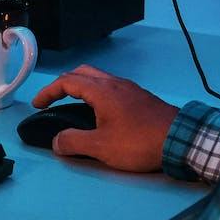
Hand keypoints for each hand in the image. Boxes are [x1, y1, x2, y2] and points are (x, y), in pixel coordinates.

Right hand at [30, 65, 178, 172]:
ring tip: (74, 105)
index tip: (38, 104)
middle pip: (83, 73)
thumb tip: (57, 142)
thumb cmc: (139, 142)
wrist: (181, 139)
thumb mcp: (101, 147)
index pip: (67, 81)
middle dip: (64, 83)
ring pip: (99, 79)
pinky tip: (101, 112)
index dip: (48, 91)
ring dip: (82, 87)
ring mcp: (131, 89)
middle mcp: (115, 84)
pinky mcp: (141, 98)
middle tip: (54, 99)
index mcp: (102, 91)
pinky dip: (97, 93)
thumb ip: (74, 142)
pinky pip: (112, 88)